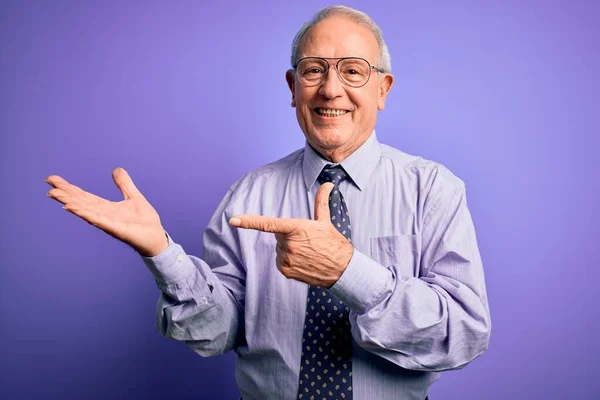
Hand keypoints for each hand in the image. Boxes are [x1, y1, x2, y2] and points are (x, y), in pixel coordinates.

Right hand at [45, 167, 167, 256]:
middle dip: (65, 194)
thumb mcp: (134, 196)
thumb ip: (124, 184)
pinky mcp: (115, 228)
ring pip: (85, 210)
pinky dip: (85, 213)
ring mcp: (108, 222)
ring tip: (55, 195)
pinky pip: (98, 220)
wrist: (157, 237)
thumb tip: (116, 169)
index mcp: (106, 207)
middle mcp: (103, 215)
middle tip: (49, 185)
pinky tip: (72, 208)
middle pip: (80, 202)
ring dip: (70, 202)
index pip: (84, 196)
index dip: (69, 188)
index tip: (53, 180)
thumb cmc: (145, 221)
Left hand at [229, 182, 352, 286]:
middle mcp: (288, 245)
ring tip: (308, 253)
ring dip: (289, 250)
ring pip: (280, 250)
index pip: (268, 224)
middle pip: (279, 236)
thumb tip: (327, 184)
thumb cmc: (334, 243)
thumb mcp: (326, 221)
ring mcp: (287, 259)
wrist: (343, 269)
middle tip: (308, 241)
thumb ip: (321, 202)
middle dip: (289, 237)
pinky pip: (281, 262)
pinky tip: (305, 262)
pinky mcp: (287, 271)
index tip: (233, 220)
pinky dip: (289, 262)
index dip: (248, 222)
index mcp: (296, 228)